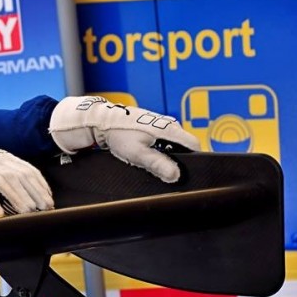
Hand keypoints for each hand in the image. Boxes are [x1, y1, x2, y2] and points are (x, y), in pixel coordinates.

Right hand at [0, 133, 52, 217]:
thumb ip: (2, 178)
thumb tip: (20, 198)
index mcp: (3, 156)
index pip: (28, 170)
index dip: (40, 185)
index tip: (49, 199)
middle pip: (20, 176)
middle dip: (34, 193)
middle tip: (43, 209)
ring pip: (5, 181)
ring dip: (18, 198)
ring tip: (27, 212)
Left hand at [49, 96, 200, 182]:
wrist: (102, 121)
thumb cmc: (119, 133)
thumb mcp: (138, 153)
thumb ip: (157, 164)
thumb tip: (175, 175)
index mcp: (170, 128)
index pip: (194, 145)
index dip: (192, 160)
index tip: (184, 171)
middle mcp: (169, 124)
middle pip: (184, 147)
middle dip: (177, 160)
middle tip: (162, 169)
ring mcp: (161, 125)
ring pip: (173, 145)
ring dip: (166, 155)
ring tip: (151, 160)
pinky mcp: (153, 128)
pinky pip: (163, 142)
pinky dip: (158, 150)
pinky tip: (146, 154)